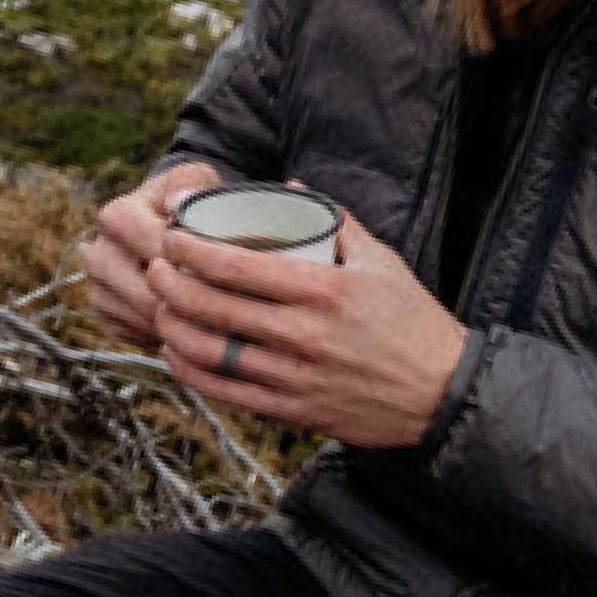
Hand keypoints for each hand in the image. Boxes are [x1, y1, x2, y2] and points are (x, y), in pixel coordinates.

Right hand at [84, 162, 224, 348]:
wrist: (168, 221)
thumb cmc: (187, 200)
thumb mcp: (194, 179)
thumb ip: (191, 186)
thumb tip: (180, 200)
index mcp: (117, 217)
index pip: (150, 246)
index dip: (189, 259)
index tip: (223, 269)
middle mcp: (99, 253)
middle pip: (142, 291)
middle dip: (184, 299)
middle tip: (224, 305)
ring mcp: (99, 287)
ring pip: (139, 317)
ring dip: (177, 321)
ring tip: (214, 319)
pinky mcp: (106, 313)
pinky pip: (136, 333)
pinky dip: (165, 334)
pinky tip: (193, 325)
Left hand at [149, 204, 469, 446]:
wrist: (442, 392)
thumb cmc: (412, 323)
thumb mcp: (381, 262)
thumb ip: (334, 221)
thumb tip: (292, 186)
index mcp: (324, 290)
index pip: (237, 266)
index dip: (191, 250)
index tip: (171, 238)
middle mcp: (304, 334)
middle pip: (213, 307)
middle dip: (170, 285)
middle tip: (154, 268)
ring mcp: (295, 376)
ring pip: (211, 352)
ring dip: (173, 328)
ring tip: (158, 308)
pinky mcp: (292, 411)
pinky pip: (226, 392)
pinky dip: (192, 373)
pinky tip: (177, 354)